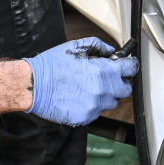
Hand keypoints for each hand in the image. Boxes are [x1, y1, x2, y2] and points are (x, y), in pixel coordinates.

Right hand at [23, 37, 138, 126]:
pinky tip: (78, 96)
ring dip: (105, 95)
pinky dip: (91, 105)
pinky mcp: (85, 118)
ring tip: (87, 87)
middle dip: (119, 82)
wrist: (33, 85)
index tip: (128, 66)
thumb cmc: (52, 65)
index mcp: (103, 71)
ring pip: (111, 102)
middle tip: (107, 77)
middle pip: (125, 90)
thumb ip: (99, 46)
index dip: (130, 65)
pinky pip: (96, 112)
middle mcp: (102, 91)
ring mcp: (94, 107)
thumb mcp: (76, 46)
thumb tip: (112, 51)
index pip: (131, 69)